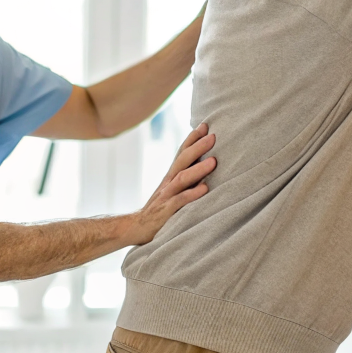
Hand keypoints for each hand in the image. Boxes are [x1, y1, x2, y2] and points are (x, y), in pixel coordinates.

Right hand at [125, 123, 215, 245]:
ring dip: (198, 169)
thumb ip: (187, 177)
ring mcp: (167, 196)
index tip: (205, 124)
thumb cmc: (161, 208)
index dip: (192, 138)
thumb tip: (209, 164)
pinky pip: (180, 201)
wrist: (137, 228)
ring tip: (214, 161)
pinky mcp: (166, 211)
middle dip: (198, 147)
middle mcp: (169, 182)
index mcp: (171, 176)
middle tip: (213, 136)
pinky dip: (192, 194)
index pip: (181, 152)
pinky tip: (205, 188)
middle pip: (183, 160)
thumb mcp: (173, 190)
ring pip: (182, 178)